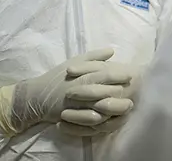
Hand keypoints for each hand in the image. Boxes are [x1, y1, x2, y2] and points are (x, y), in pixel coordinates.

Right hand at [0, 48, 128, 135]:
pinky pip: (89, 121)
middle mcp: (79, 90)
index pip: (103, 74)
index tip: (131, 74)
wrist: (35, 98)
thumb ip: (93, 57)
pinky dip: (102, 120)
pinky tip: (113, 119)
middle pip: (104, 91)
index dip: (118, 74)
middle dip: (120, 92)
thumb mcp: (74, 62)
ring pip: (99, 107)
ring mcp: (76, 105)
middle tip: (136, 91)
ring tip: (128, 106)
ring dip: (114, 107)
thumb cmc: (57, 78)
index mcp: (81, 75)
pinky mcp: (72, 118)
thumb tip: (112, 50)